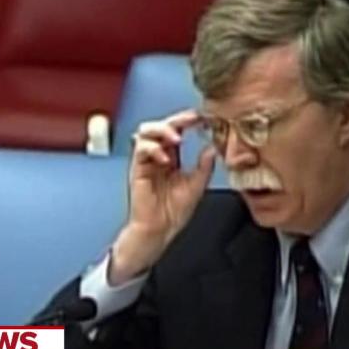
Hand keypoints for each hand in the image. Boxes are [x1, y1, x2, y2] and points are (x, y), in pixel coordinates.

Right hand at [109, 110, 215, 283]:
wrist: (160, 230)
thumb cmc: (173, 212)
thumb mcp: (197, 186)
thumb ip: (204, 167)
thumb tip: (211, 148)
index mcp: (172, 157)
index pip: (178, 131)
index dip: (189, 121)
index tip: (203, 118)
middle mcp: (158, 156)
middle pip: (161, 125)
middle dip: (176, 118)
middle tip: (192, 119)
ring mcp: (146, 161)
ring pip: (146, 131)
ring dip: (162, 130)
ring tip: (177, 138)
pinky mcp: (137, 169)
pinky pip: (140, 149)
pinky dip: (152, 148)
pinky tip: (165, 158)